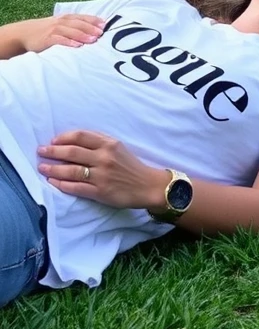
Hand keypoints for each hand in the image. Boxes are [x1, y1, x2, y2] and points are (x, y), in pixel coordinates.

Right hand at [19, 14, 104, 52]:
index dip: (94, 20)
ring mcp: (53, 30)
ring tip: (93, 39)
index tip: (105, 24)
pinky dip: (69, 42)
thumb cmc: (45, 31)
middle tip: (102, 33)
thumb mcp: (59, 26)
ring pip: (70, 31)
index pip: (82, 18)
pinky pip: (59, 40)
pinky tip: (77, 46)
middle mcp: (60, 22)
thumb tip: (93, 32)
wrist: (23, 33)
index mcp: (65, 18)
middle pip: (78, 24)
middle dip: (91, 27)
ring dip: (82, 34)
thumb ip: (73, 27)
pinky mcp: (46, 39)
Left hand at [38, 130, 166, 208]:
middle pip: (72, 152)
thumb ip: (100, 142)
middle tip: (41, 152)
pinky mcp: (100, 192)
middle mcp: (105, 158)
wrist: (148, 185)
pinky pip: (75, 187)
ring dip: (53, 169)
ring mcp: (101, 176)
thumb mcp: (119, 148)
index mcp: (110, 144)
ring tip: (42, 168)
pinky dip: (61, 184)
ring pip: (71, 170)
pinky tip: (52, 182)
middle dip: (53, 151)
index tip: (53, 141)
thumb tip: (74, 141)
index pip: (81, 136)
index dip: (63, 138)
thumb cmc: (131, 166)